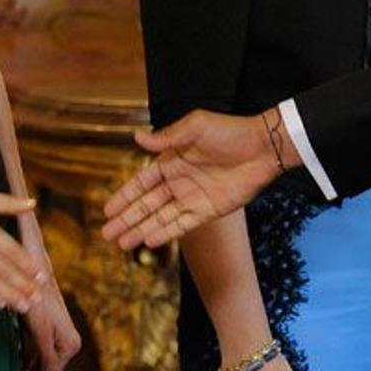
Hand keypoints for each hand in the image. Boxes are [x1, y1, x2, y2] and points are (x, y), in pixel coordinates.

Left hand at [22, 265, 81, 370]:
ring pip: (42, 368)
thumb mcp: (41, 330)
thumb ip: (48, 357)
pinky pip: (39, 359)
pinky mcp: (49, 334)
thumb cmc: (38, 299)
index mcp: (69, 345)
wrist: (37, 273)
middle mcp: (68, 344)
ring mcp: (59, 340)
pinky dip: (29, 370)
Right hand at [102, 110, 283, 249]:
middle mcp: (179, 181)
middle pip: (147, 204)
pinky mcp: (209, 210)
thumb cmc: (230, 131)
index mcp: (171, 160)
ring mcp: (193, 197)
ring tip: (121, 243)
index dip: (124, 196)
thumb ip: (166, 137)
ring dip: (141, 229)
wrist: (263, 147)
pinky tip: (149, 240)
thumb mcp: (195, 127)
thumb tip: (136, 138)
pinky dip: (166, 232)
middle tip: (107, 233)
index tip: (107, 210)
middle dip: (127, 219)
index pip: (141, 182)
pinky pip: (183, 224)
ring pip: (161, 218)